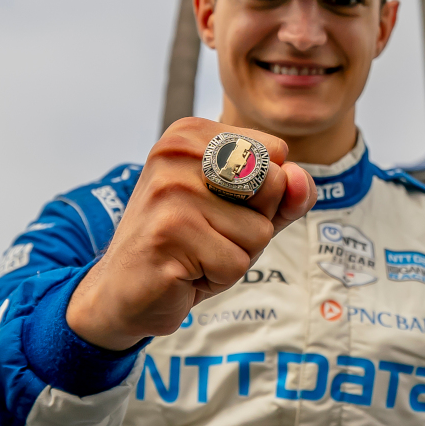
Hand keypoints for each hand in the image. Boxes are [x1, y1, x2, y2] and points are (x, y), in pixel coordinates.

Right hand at [65, 117, 315, 350]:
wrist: (123, 291)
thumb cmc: (189, 246)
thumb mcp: (243, 213)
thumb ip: (282, 194)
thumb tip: (301, 178)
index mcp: (193, 134)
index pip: (276, 154)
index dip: (263, 195)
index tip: (219, 208)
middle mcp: (178, 152)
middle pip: (273, 185)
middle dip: (255, 224)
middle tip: (209, 236)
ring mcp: (171, 191)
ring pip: (259, 230)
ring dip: (236, 255)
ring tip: (197, 254)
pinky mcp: (169, 232)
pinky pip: (236, 262)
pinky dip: (219, 277)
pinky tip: (185, 271)